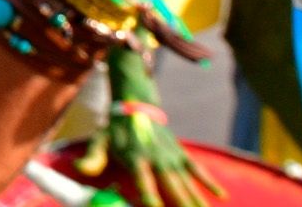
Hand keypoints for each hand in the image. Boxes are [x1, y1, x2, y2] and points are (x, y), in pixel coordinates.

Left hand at [79, 48, 223, 206]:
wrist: (136, 105)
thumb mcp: (99, 141)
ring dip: (197, 199)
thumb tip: (80, 169)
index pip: (144, 182)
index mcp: (136, 158)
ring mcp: (171, 157)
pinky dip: (209, 182)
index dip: (150, 197)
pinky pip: (197, 170)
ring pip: (187, 182)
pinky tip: (221, 196)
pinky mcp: (181, 154)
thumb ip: (92, 158)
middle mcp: (157, 159)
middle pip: (171, 186)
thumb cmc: (115, 130)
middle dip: (181, 204)